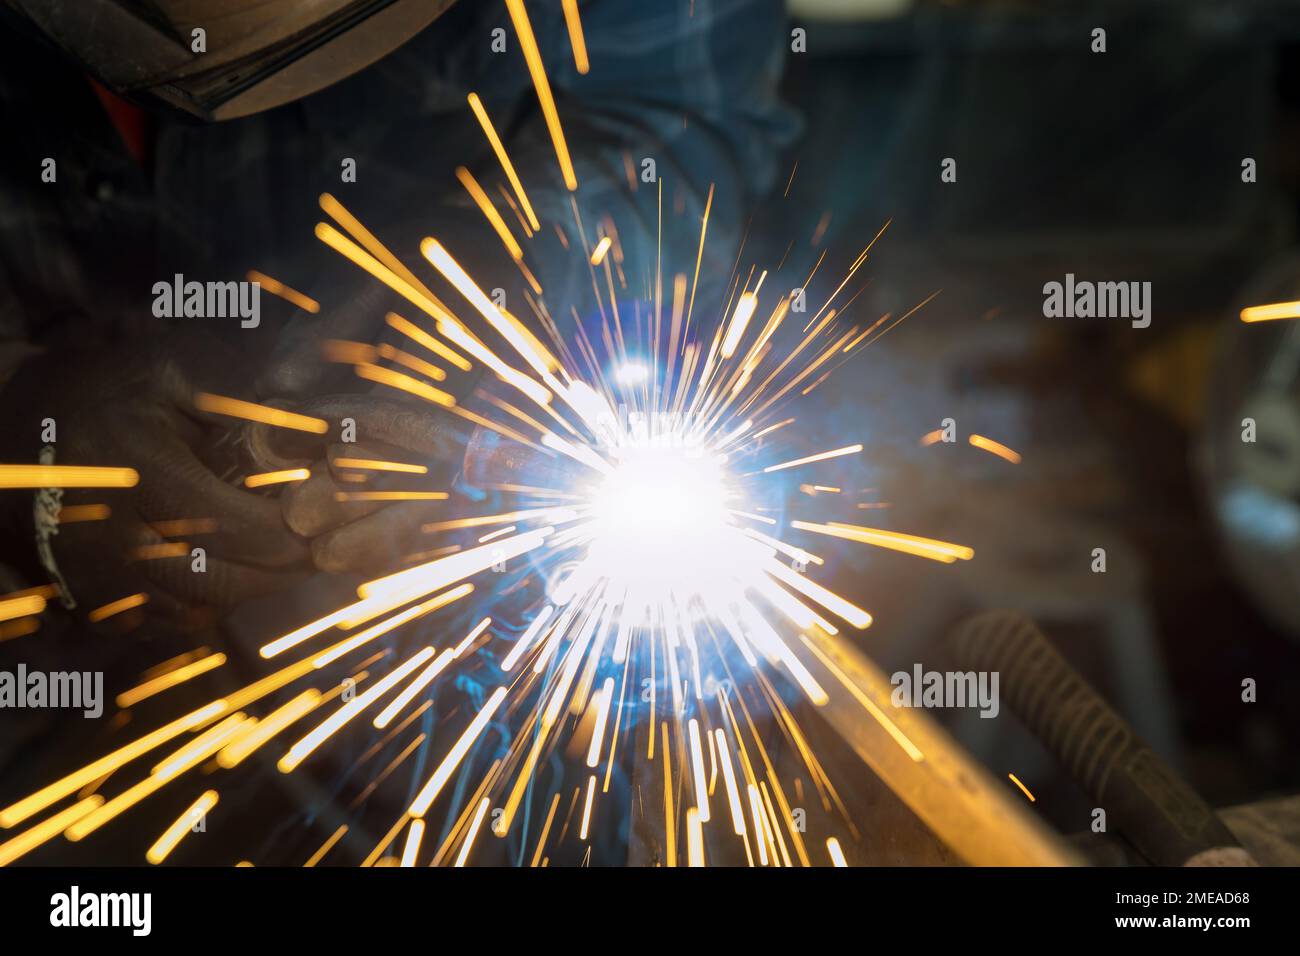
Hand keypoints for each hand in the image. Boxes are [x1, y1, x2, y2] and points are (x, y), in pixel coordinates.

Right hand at [0, 332, 309, 621]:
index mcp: (133, 465)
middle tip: (314, 554)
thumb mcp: (172, 370)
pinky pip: (162, 622)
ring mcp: (92, 570)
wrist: (20, 422)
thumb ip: (240, 400)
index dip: (280, 536)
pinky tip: (231, 575)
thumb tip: (312, 430)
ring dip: (247, 594)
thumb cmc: (112, 390)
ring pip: (190, 609)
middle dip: (275, 574)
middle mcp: (107, 527)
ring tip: (282, 564)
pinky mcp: (87, 595)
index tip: (318, 526)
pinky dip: (206, 608)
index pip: (222, 523)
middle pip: (211, 580)